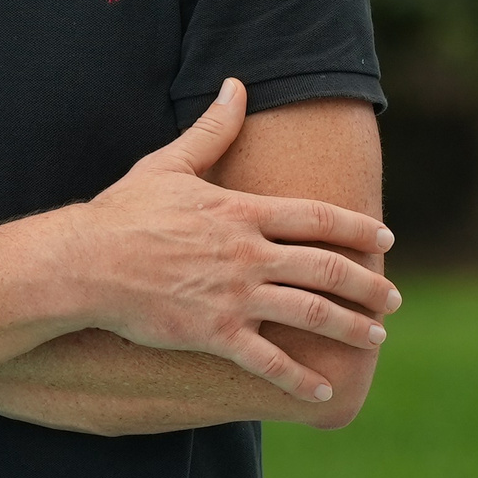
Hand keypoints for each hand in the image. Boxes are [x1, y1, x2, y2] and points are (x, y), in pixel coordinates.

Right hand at [72, 78, 398, 403]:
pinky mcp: (214, 332)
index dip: (357, 228)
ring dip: (349, 328)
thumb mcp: (170, 164)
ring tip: (375, 340)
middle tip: (392, 298)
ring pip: (309, 313)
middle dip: (367, 285)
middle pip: (326, 268)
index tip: (385, 240)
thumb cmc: (124, 212)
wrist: (85, 263)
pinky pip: (267, 361)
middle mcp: (247, 254)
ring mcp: (233, 295)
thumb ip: (212, 129)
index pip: (316, 217)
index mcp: (241, 211)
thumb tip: (235, 85)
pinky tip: (320, 392)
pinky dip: (298, 379)